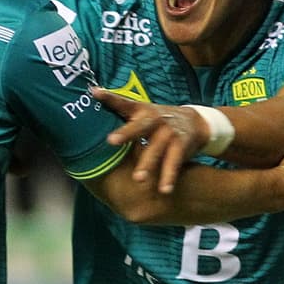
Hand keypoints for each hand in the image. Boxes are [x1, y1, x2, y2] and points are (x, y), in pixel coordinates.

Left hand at [92, 88, 207, 193]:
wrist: (193, 122)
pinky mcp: (181, 145)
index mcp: (140, 110)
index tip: (94, 93)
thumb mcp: (139, 112)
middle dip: (126, 133)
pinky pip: (174, 162)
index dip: (108, 97)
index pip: (122, 102)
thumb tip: (91, 93)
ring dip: (147, 163)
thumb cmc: (156, 120)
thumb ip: (117, 107)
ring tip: (138, 179)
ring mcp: (168, 132)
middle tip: (111, 141)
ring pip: (156, 148)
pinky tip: (164, 190)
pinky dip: (169, 176)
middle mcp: (154, 119)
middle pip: (139, 126)